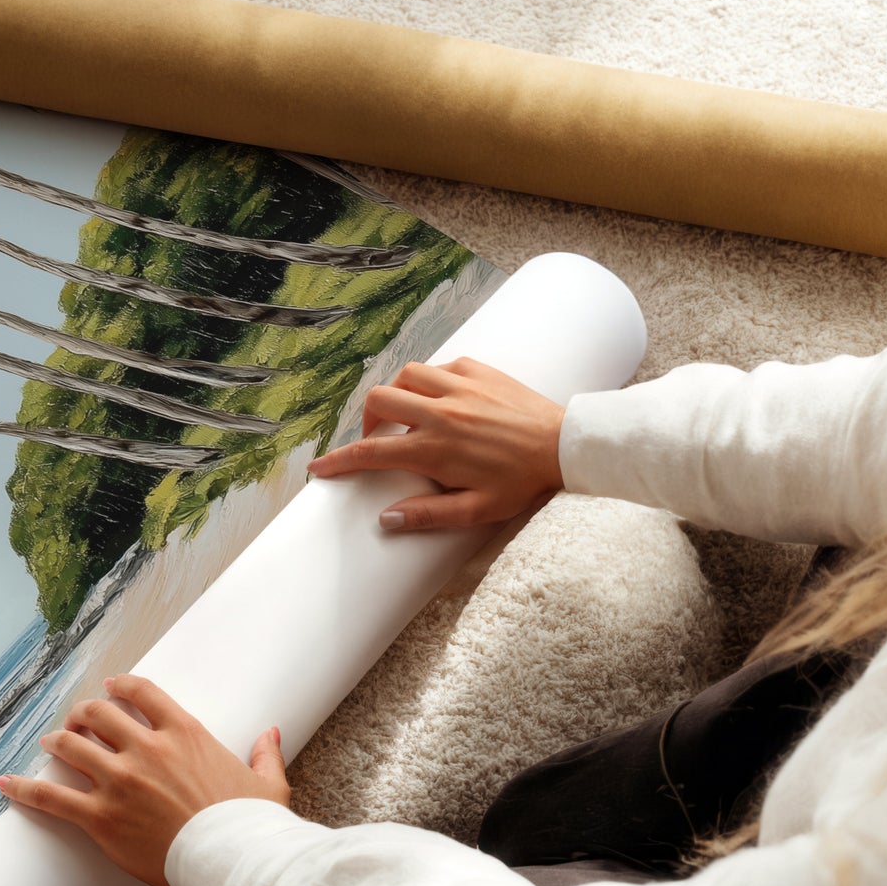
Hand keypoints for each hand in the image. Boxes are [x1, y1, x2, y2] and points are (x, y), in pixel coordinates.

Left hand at [0, 673, 287, 885]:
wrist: (235, 862)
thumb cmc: (252, 826)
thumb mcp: (267, 784)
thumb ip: (265, 754)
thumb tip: (271, 733)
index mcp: (184, 733)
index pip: (141, 693)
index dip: (120, 687)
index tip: (109, 688)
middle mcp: (147, 749)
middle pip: (98, 714)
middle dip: (82, 714)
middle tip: (75, 721)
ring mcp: (120, 781)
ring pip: (71, 746)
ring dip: (56, 741)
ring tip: (48, 743)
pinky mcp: (101, 817)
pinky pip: (52, 797)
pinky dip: (25, 788)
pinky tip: (6, 783)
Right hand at [306, 357, 564, 530]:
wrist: (566, 445)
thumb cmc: (523, 482)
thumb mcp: (478, 510)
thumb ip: (429, 515)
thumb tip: (386, 519)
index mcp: (435, 449)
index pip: (371, 453)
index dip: (338, 461)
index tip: (319, 468)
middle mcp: (440, 412)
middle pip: (379, 401)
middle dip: (367, 420)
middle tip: (379, 440)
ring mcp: (459, 386)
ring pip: (405, 375)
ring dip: (397, 394)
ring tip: (407, 415)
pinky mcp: (478, 370)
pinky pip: (440, 366)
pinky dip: (430, 380)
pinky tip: (442, 398)